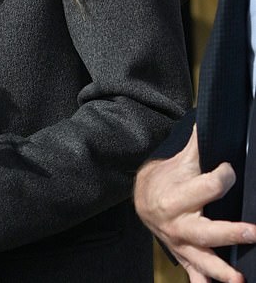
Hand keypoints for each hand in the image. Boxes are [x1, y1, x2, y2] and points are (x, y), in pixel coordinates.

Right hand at [134, 127, 255, 281]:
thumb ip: (198, 145)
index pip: (206, 187)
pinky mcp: (184, 256)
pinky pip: (195, 275)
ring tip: (240, 278)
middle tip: (253, 233)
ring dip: (221, 270)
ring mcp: (181, 243)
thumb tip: (208, 119)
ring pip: (202, 260)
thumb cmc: (168, 177)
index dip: (223, 176)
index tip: (230, 169)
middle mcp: (179, 222)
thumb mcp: (180, 160)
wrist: (142, 198)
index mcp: (178, 195)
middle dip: (229, 233)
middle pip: (205, 230)